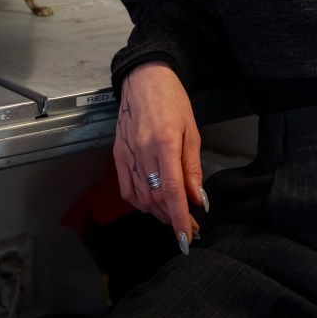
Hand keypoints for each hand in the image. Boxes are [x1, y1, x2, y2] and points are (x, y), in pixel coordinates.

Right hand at [112, 63, 208, 254]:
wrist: (144, 79)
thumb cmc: (172, 100)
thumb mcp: (191, 130)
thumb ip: (192, 167)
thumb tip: (198, 198)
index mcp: (164, 143)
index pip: (171, 191)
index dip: (179, 218)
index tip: (186, 238)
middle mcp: (143, 152)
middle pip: (156, 199)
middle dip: (173, 219)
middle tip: (191, 228)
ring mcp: (127, 155)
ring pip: (141, 198)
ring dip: (158, 214)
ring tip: (175, 218)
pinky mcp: (118, 155)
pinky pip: (127, 189)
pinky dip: (140, 203)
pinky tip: (153, 205)